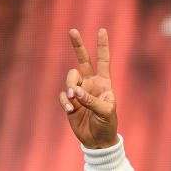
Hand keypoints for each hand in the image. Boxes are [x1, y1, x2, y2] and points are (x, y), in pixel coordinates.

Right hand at [58, 28, 118, 148]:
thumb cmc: (107, 124)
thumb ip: (91, 100)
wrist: (98, 140)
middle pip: (83, 60)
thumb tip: (75, 91)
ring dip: (70, 87)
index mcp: (104, 83)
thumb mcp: (105, 112)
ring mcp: (80, 92)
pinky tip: (71, 110)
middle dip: (78, 45)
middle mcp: (91, 84)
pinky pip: (64, 95)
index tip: (102, 30)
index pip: (103, 61)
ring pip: (70, 78)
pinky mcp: (70, 102)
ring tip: (74, 100)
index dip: (102, 46)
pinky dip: (66, 101)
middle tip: (73, 30)